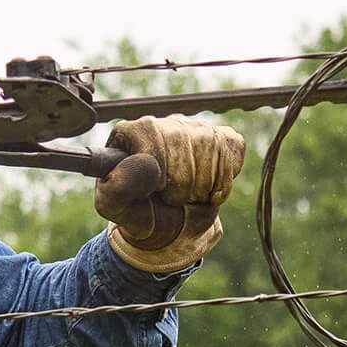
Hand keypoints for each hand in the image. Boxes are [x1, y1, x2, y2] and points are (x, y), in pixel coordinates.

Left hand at [95, 115, 246, 274]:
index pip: (154, 148)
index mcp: (130, 132)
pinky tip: (210, 188)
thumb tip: (147, 164)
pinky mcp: (220, 135)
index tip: (155, 191)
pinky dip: (226, 177)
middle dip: (183, 185)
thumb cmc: (138, 211)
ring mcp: (193, 127)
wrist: (166, 223)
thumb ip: (116, 188)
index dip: (160, 179)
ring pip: (211, 145)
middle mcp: (162, 122)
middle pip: (184, 143)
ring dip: (204, 185)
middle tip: (172, 198)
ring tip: (189, 195)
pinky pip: (232, 146)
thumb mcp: (115, 207)